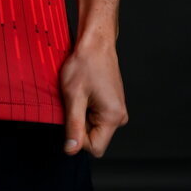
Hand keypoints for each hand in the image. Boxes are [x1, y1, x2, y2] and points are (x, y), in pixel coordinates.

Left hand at [59, 38, 128, 157]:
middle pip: (94, 137)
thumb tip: (71, 149)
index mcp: (113, 117)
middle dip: (79, 122)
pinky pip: (96, 114)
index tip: (72, 115)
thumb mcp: (74, 95)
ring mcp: (117, 109)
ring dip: (82, 112)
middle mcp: (119, 116)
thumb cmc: (85, 63)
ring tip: (80, 92)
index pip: (94, 147)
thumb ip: (74, 125)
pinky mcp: (112, 103)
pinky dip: (86, 105)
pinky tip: (84, 89)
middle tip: (75, 99)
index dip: (78, 137)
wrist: (95, 41)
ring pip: (94, 125)